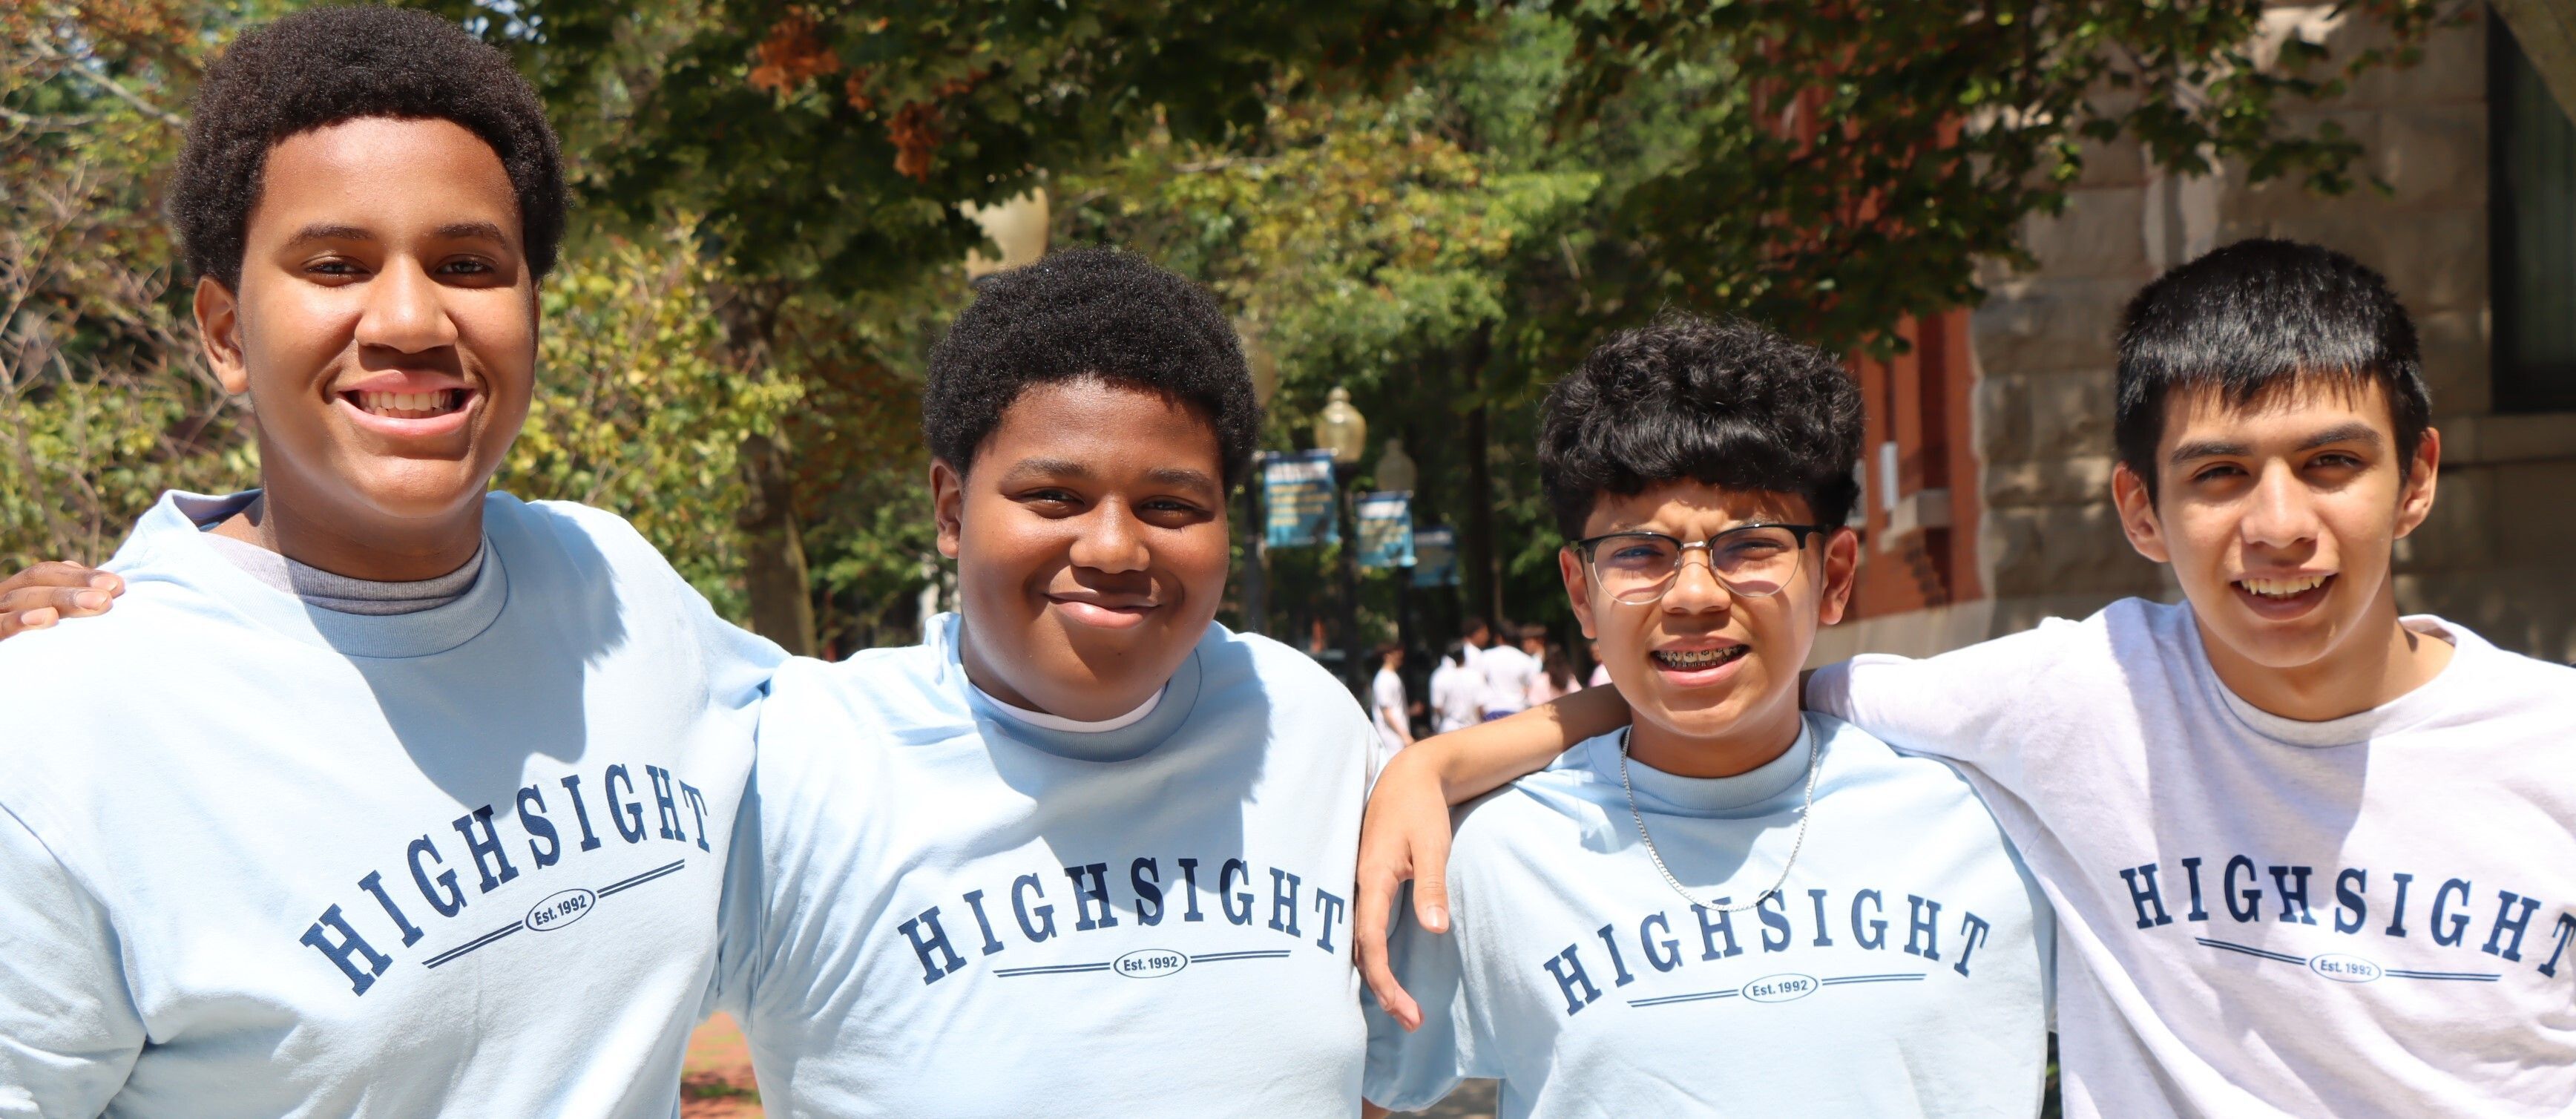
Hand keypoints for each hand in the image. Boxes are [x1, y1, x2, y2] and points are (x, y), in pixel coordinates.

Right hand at [0, 562, 122, 639]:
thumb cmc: (28, 662)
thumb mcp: (48, 635)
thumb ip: (68, 611)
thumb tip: (105, 590)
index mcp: (14, 595)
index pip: (44, 574)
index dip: (80, 575)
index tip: (118, 586)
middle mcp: (0, 603)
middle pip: (34, 582)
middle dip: (75, 586)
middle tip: (110, 598)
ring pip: (16, 599)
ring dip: (57, 599)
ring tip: (94, 603)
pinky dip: (18, 621)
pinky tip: (46, 618)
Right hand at [1353, 747, 1453, 1031]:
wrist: (1410, 776)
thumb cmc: (1421, 809)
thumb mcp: (1433, 844)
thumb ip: (1432, 886)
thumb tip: (1434, 930)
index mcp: (1371, 877)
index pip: (1370, 941)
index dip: (1384, 979)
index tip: (1407, 1008)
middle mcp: (1358, 886)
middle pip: (1360, 952)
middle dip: (1383, 991)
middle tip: (1412, 1021)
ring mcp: (1358, 886)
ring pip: (1357, 944)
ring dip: (1378, 977)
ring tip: (1405, 1007)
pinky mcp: (1366, 885)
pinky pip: (1362, 931)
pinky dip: (1373, 958)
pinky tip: (1387, 973)